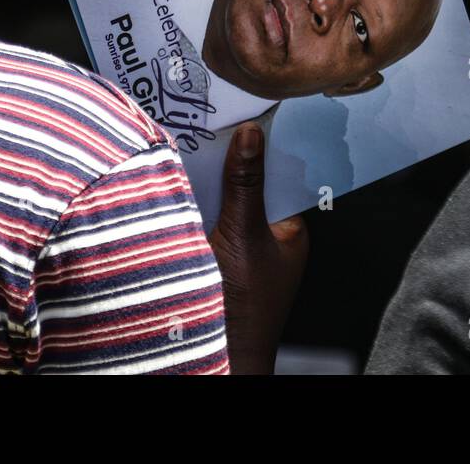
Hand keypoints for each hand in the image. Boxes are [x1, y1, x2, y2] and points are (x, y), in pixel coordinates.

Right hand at [207, 122, 308, 373]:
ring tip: (191, 147)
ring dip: (210, 184)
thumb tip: (251, 134)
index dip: (264, 147)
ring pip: (227, 203)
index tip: (247, 115)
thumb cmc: (242, 303)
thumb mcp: (242, 234)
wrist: (216, 354)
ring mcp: (242, 250)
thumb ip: (245, 184)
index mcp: (291, 230)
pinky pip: (208, 221)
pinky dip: (196, 206)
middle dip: (232, 162)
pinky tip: (178, 186)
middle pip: (251, 187)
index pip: (281, 175)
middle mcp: (270, 239)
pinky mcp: (216, 258)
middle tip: (212, 124)